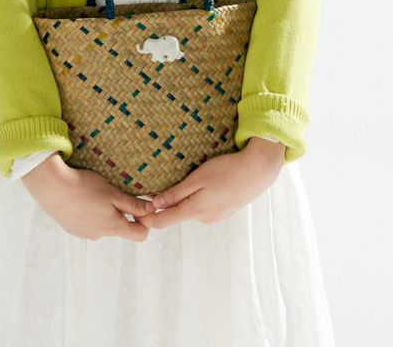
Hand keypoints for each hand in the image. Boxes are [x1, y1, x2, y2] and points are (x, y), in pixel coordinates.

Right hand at [20, 152, 155, 241]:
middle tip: (113, 193)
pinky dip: (89, 213)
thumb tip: (153, 211)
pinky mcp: (72, 229)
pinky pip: (88, 224)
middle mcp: (101, 235)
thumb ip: (134, 204)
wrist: (52, 187)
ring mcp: (85, 234)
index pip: (141, 235)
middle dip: (122, 213)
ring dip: (104, 213)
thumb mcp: (113, 193)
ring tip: (93, 194)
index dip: (144, 220)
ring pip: (103, 225)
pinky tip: (81, 199)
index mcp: (114, 227)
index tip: (139, 205)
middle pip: (121, 228)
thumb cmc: (85, 187)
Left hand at [136, 138, 285, 228]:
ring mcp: (215, 216)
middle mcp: (204, 218)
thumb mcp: (197, 179)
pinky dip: (196, 197)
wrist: (258, 171)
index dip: (147, 218)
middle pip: (176, 213)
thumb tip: (154, 205)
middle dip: (164, 204)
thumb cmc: (226, 170)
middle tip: (151, 186)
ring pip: (190, 208)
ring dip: (182, 199)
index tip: (134, 212)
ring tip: (179, 180)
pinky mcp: (223, 210)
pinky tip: (203, 183)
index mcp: (195, 210)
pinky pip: (202, 206)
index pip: (164, 221)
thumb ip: (176, 194)